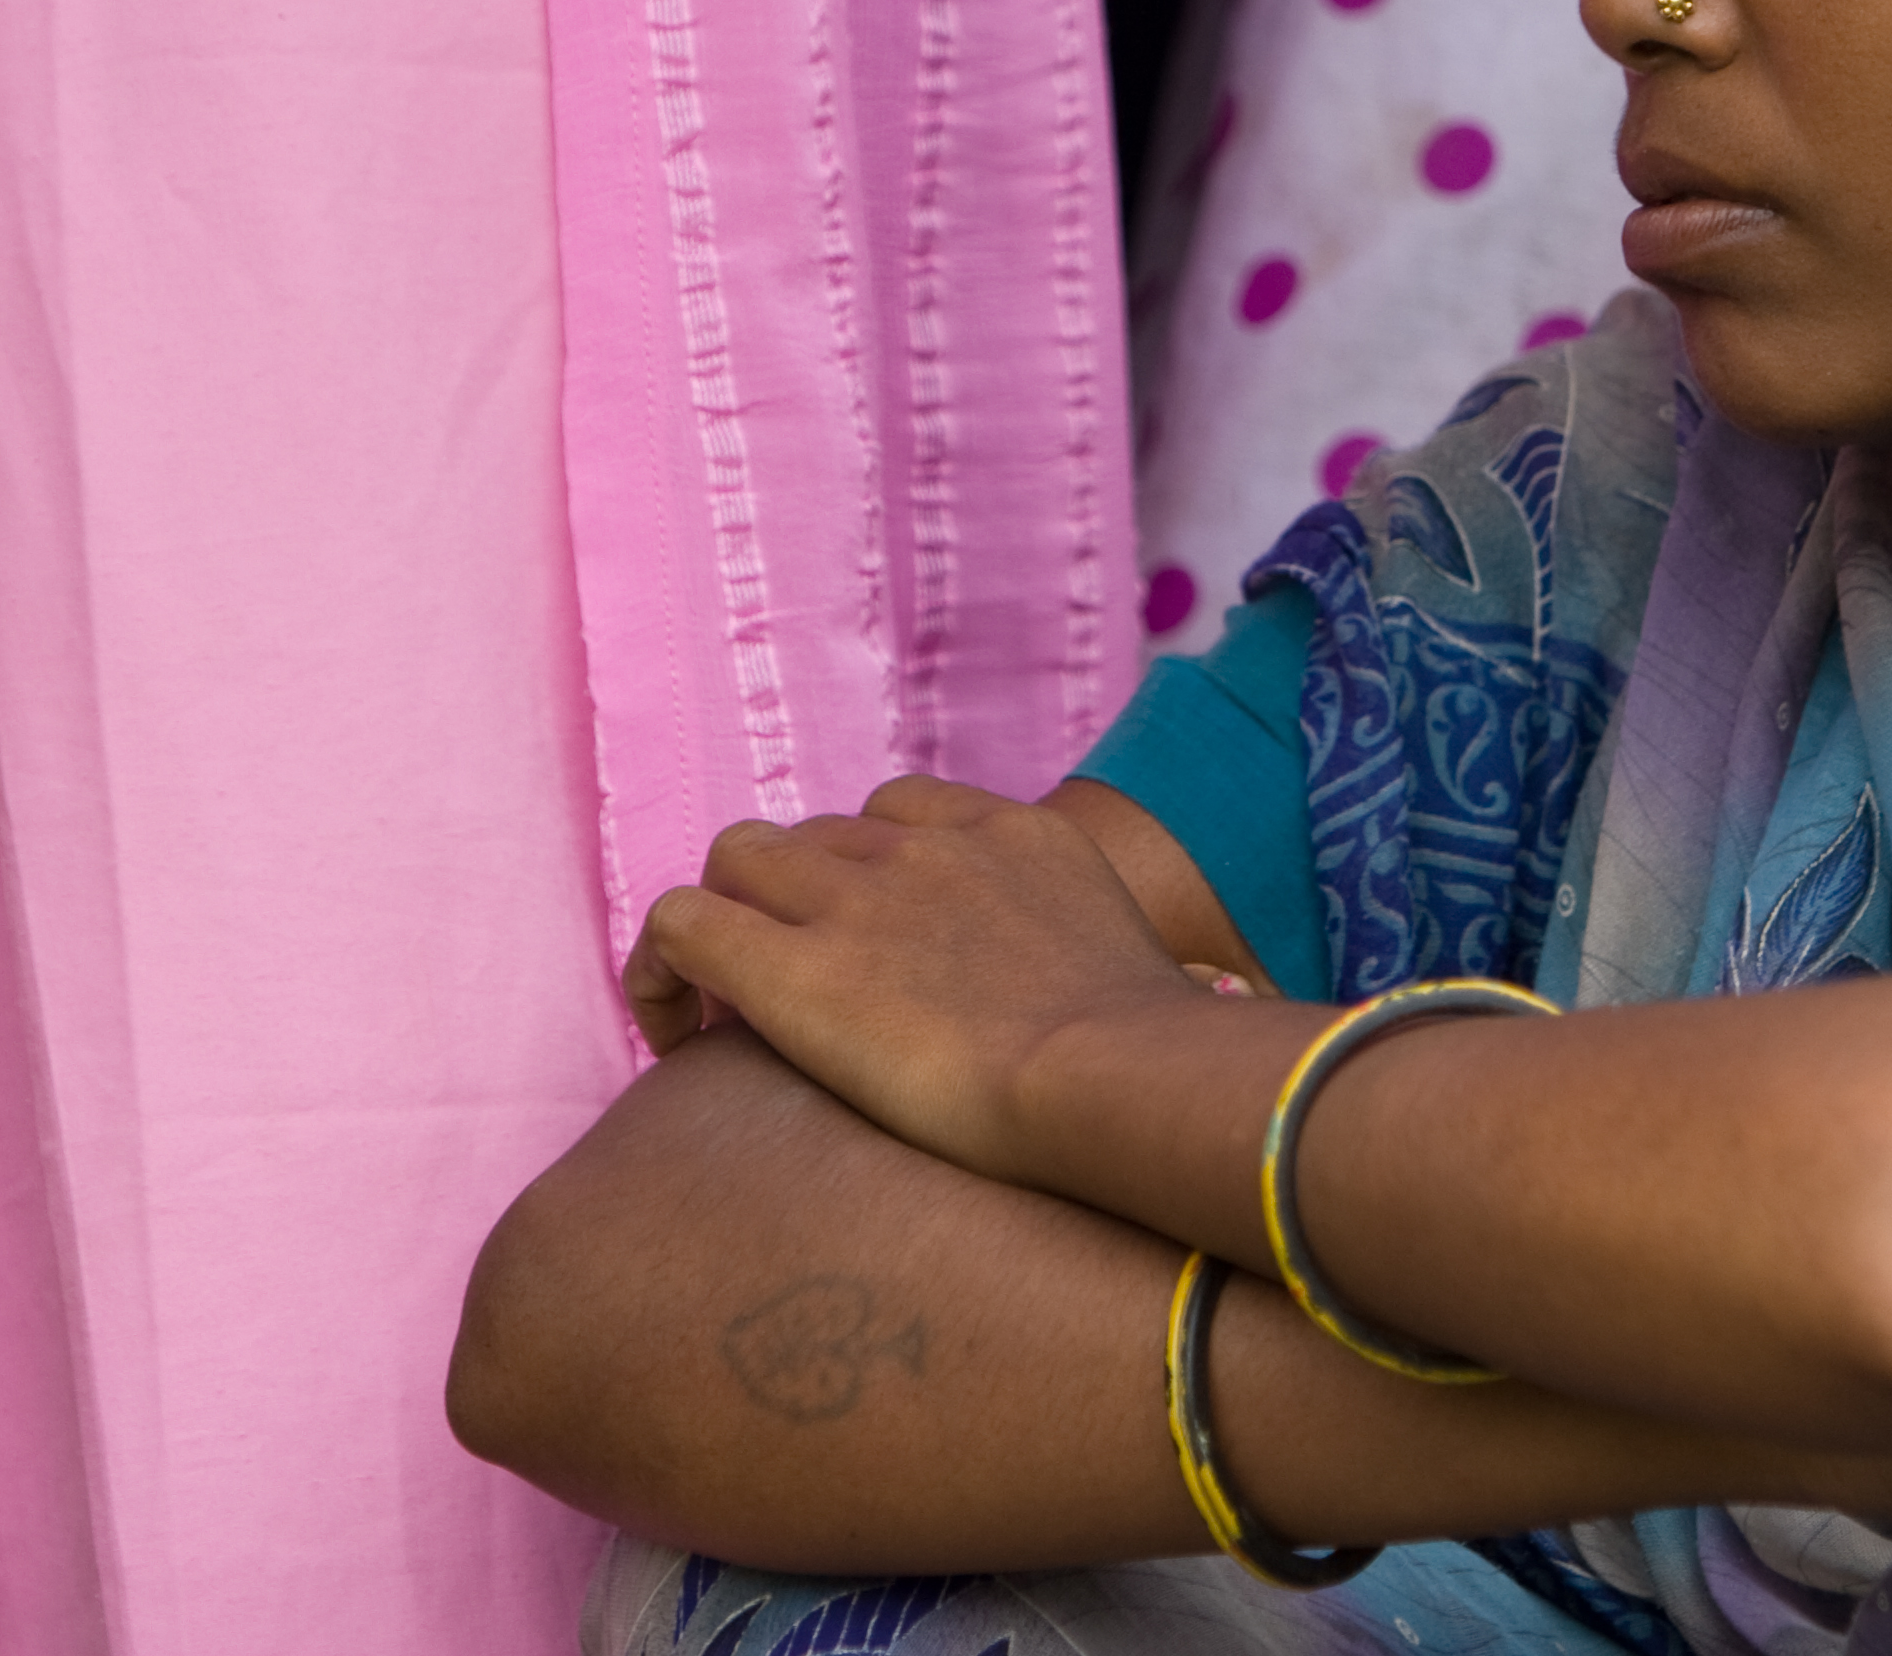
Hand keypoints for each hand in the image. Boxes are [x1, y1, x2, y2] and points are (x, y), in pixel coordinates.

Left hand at [622, 778, 1196, 1180]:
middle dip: (793, 897)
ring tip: (722, 1009)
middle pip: (815, 832)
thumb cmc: (1156, 1058)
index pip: (907, 814)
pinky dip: (663, 969)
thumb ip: (1177, 975)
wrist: (1114, 1077)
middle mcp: (929, 848)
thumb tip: (1228, 998)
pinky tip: (677, 1034)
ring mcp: (852, 899)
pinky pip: (680, 924)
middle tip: (798, 987)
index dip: (870, 873)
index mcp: (1021, 837)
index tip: (873, 946)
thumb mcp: (1175, 981)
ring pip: (736, 859)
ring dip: (728, 919)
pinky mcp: (788, 969)